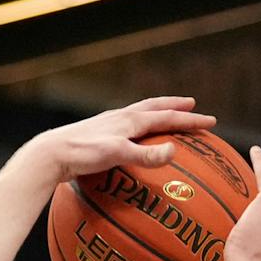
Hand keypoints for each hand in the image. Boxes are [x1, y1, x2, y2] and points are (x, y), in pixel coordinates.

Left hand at [23, 97, 216, 180]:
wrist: (50, 154)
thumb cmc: (82, 154)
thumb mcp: (117, 154)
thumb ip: (145, 155)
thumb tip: (174, 152)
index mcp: (129, 120)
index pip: (167, 118)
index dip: (190, 120)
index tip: (210, 122)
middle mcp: (120, 118)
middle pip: (154, 108)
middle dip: (174, 107)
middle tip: (191, 105)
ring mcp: (108, 124)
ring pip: (139, 114)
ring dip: (156, 113)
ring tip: (164, 114)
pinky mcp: (98, 134)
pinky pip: (126, 126)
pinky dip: (138, 127)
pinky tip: (132, 135)